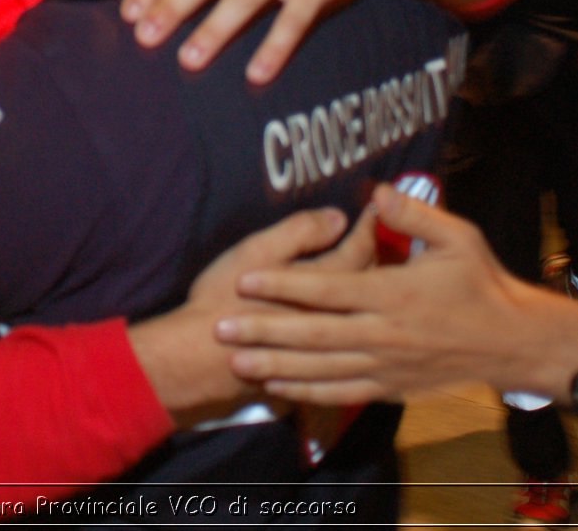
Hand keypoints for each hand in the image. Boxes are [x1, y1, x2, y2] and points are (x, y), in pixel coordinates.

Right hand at [128, 206, 373, 425]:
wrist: (201, 358)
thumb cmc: (224, 298)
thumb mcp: (258, 253)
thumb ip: (299, 233)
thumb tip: (338, 218)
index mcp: (325, 285)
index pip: (361, 250)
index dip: (369, 227)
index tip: (374, 210)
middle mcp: (336, 316)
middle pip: (370, 285)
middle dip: (375, 258)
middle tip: (376, 238)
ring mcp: (327, 346)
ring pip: (361, 317)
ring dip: (367, 295)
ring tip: (367, 276)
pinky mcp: (313, 367)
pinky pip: (345, 345)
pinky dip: (350, 328)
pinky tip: (345, 321)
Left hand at [215, 185, 577, 404]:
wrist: (513, 343)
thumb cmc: (483, 284)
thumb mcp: (458, 237)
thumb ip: (414, 214)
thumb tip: (375, 191)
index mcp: (394, 294)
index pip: (327, 289)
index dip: (284, 285)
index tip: (246, 280)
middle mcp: (384, 333)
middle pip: (313, 333)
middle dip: (264, 330)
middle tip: (221, 327)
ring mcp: (386, 365)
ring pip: (321, 368)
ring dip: (276, 365)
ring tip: (236, 360)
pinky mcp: (390, 387)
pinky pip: (341, 392)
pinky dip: (307, 391)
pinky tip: (276, 387)